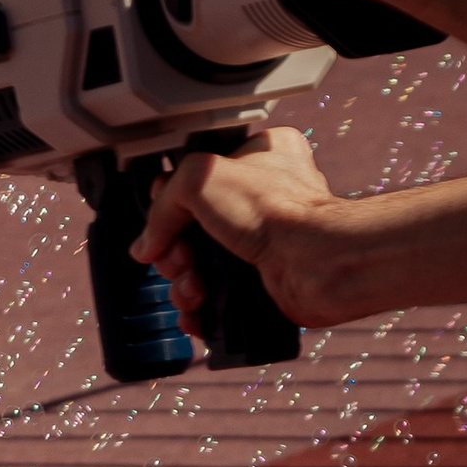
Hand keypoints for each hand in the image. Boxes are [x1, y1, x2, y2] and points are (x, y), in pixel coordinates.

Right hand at [135, 123, 345, 335]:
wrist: (317, 265)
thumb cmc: (281, 213)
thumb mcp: (200, 177)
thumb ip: (163, 203)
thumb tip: (148, 242)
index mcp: (256, 157)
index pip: (194, 175)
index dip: (170, 200)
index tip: (161, 219)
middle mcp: (260, 199)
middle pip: (189, 228)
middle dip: (173, 251)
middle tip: (179, 257)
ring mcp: (260, 242)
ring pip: (198, 265)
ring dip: (183, 282)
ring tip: (193, 286)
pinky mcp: (260, 281)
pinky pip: (215, 296)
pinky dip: (199, 308)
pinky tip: (196, 310)